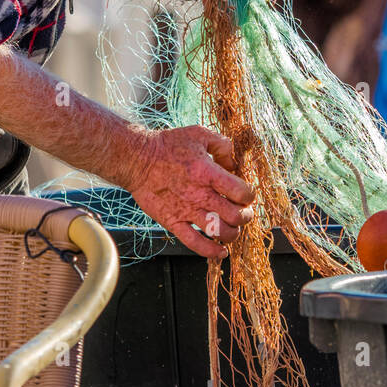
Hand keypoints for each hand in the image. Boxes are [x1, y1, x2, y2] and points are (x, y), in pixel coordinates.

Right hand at [121, 125, 255, 257]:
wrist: (137, 159)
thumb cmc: (167, 145)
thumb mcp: (199, 134)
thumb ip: (222, 146)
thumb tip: (234, 163)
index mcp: (207, 172)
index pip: (241, 192)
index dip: (249, 195)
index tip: (246, 194)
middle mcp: (199, 194)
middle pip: (235, 215)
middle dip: (245, 216)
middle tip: (244, 212)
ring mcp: (186, 211)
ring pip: (220, 232)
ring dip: (233, 233)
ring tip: (233, 227)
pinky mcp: (173, 222)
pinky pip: (196, 243)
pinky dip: (212, 251)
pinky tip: (221, 251)